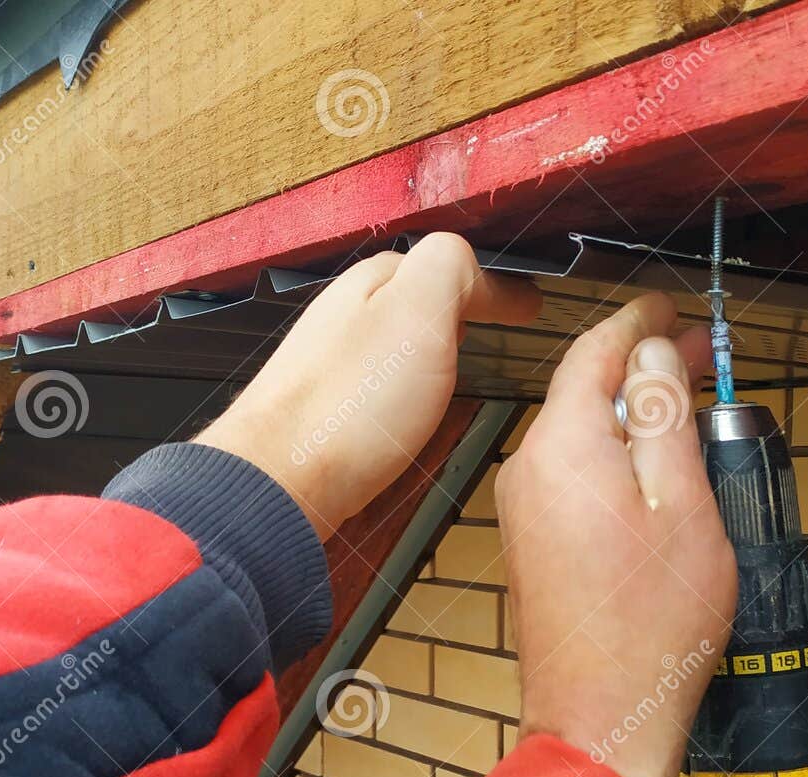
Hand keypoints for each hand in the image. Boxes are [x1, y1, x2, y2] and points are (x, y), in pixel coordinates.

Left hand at [196, 233, 540, 536]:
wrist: (280, 482)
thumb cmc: (350, 403)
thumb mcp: (419, 311)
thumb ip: (450, 269)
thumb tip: (480, 270)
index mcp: (369, 286)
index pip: (441, 263)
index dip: (490, 283)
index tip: (527, 304)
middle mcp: (343, 320)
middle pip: (409, 301)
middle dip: (453, 308)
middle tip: (493, 325)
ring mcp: (329, 371)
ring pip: (389, 346)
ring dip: (427, 352)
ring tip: (460, 371)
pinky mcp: (324, 420)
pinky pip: (374, 392)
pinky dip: (403, 393)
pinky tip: (412, 420)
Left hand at [497, 293, 736, 776]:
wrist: (601, 717)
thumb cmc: (652, 625)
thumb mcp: (684, 504)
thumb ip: (664, 417)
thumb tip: (653, 353)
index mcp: (563, 447)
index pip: (595, 350)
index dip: (640, 321)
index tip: (676, 312)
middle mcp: (527, 468)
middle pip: (583, 390)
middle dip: (642, 369)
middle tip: (700, 363)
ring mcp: (522, 509)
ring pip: (579, 434)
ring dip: (630, 418)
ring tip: (689, 420)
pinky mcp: (530, 544)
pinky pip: (571, 476)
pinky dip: (612, 460)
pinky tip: (654, 477)